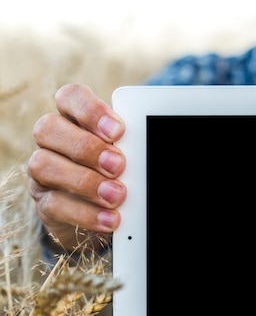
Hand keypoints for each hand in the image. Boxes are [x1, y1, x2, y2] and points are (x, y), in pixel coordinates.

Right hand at [27, 84, 126, 253]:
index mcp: (77, 119)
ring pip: (42, 164)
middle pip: (48, 128)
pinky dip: (85, 213)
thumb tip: (154, 149)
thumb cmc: (125, 173)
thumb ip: (136, 146)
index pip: (70, 97)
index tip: (118, 131)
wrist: (111, 214)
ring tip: (117, 195)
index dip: (90, 110)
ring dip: (83, 181)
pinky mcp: (46, 203)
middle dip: (86, 147)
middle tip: (118, 165)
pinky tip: (110, 218)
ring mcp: (45, 171)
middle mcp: (54, 141)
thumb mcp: (132, 155)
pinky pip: (54, 205)